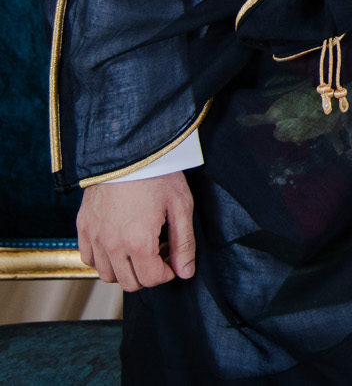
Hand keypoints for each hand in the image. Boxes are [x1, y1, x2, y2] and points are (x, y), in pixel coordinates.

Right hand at [77, 172, 194, 290]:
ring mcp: (94, 237)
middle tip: (159, 250)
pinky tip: (119, 243)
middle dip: (149, 273)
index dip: (167, 273)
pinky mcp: (83, 228)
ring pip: (107, 275)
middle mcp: (111, 244)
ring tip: (140, 246)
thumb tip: (185, 272)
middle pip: (129, 283)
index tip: (172, 257)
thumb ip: (185, 243)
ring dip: (126, 269)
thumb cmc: (157, 175)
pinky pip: (88, 259)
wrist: (128, 152)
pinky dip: (103, 259)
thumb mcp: (181, 206)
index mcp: (138, 241)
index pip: (151, 279)